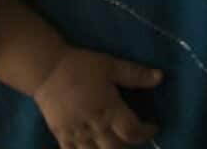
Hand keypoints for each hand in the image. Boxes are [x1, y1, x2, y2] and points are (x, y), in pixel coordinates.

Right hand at [32, 47, 161, 148]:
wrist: (46, 69)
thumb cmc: (80, 66)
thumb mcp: (110, 65)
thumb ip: (135, 74)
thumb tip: (160, 77)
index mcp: (109, 109)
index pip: (133, 132)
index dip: (146, 132)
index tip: (153, 126)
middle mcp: (95, 126)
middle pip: (116, 148)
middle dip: (128, 144)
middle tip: (132, 133)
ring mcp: (77, 134)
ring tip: (114, 142)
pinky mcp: (62, 136)